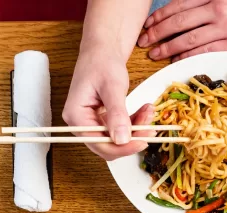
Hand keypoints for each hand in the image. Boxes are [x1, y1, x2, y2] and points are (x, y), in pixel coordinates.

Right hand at [63, 46, 153, 160]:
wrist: (103, 51)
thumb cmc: (102, 62)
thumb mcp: (112, 87)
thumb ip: (116, 114)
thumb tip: (121, 139)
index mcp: (76, 116)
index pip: (98, 143)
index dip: (121, 148)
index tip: (142, 142)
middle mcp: (80, 123)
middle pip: (107, 145)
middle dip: (131, 139)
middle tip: (150, 129)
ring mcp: (91, 123)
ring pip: (117, 139)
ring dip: (136, 129)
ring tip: (149, 112)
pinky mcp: (102, 121)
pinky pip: (120, 130)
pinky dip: (134, 123)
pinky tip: (144, 110)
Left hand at [138, 0, 226, 60]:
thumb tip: (188, 6)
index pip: (179, 5)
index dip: (160, 16)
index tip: (147, 24)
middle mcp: (216, 9)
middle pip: (178, 22)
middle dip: (157, 32)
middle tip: (143, 41)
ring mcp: (224, 28)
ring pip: (188, 39)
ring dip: (168, 47)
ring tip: (154, 54)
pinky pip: (205, 52)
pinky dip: (188, 57)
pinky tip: (176, 61)